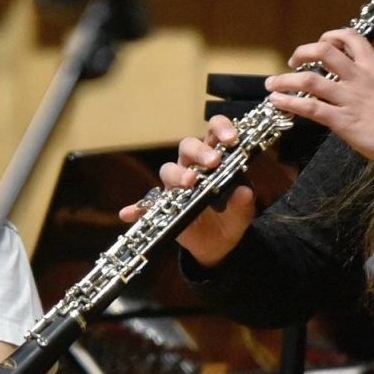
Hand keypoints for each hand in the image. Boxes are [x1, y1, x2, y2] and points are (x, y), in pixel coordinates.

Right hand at [116, 114, 255, 266]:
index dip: (220, 128)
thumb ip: (243, 204)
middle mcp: (191, 167)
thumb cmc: (229, 221)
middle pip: (188, 147)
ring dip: (177, 174)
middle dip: (199, 151)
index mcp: (213, 160)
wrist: (218, 245)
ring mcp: (175, 185)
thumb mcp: (241, 215)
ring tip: (190, 183)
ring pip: (169, 169)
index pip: (213, 133)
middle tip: (213, 162)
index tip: (231, 138)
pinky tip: (129, 213)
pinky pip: (146, 204)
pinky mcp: (163, 206)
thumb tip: (244, 192)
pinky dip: (137, 208)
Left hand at [266, 28, 373, 168]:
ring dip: (286, 80)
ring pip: (309, 80)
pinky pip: (309, 108)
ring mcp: (349, 98)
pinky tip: (277, 102)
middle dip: (303, 52)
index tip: (323, 42)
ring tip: (272, 83)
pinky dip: (289, 102)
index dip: (333, 36)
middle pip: (324, 52)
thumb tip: (371, 84)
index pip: (352, 38)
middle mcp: (360, 78)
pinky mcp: (342, 121)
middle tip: (294, 61)